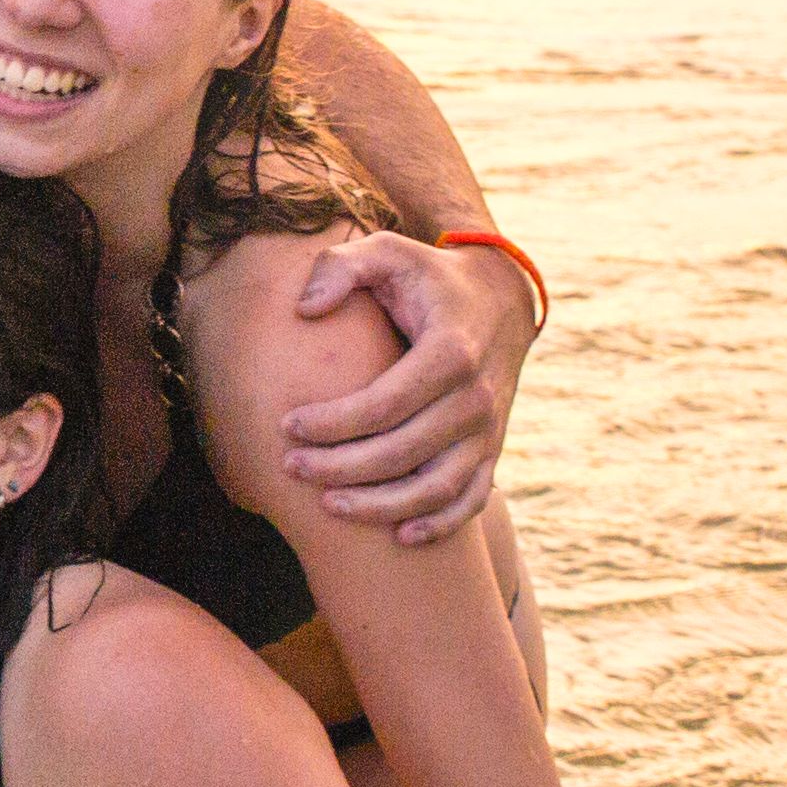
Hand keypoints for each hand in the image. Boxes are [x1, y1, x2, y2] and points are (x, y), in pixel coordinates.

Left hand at [276, 236, 531, 542]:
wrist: (500, 299)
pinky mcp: (493, 449)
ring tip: (328, 506)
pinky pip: (472, 500)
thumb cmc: (428, 277)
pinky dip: (440, 525)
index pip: (385, 403)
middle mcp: (476, 396)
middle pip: (403, 451)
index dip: (333, 422)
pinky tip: (399, 535)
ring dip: (381, 505)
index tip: (286, 425)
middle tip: (291, 467)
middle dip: (340, 467)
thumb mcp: (387, 250)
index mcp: (450, 349)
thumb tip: (306, 308)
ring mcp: (489, 428)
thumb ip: (341, 266)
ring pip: (436, 487)